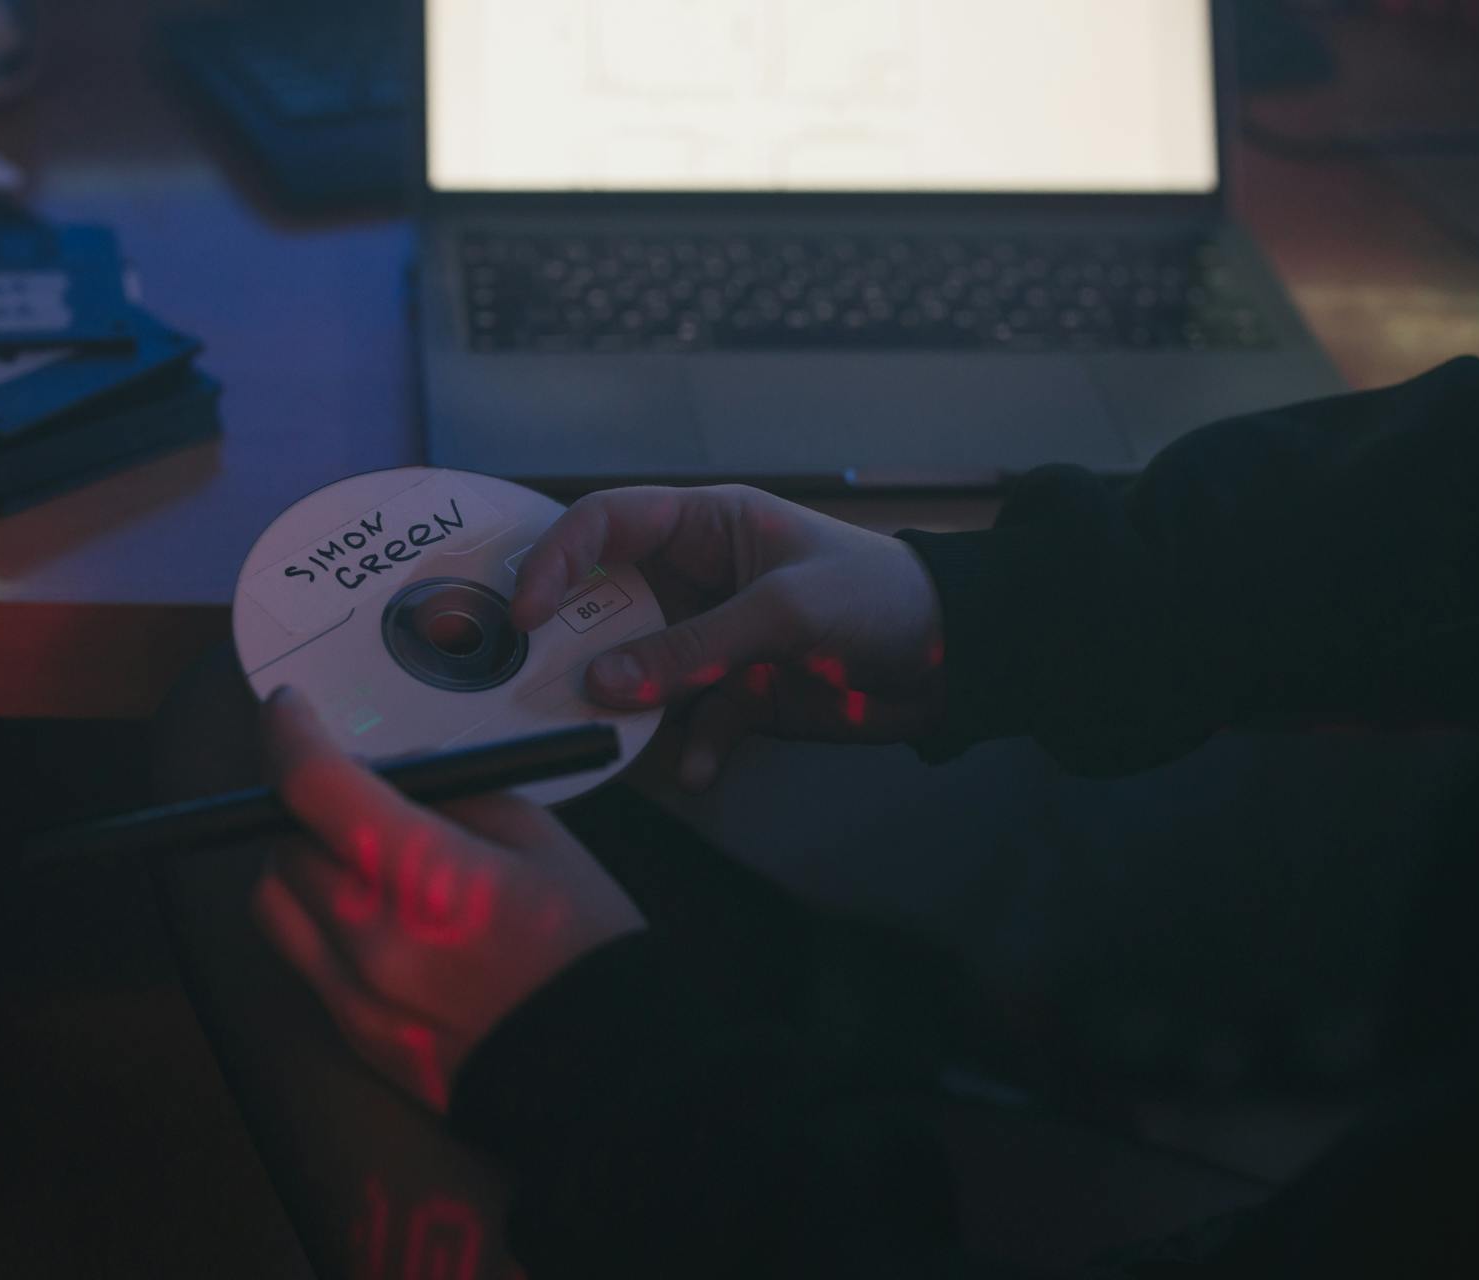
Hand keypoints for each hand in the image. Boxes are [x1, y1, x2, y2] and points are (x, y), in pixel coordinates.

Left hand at [251, 687, 645, 1111]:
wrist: (608, 1070)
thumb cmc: (587, 946)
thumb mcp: (538, 837)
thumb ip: (453, 797)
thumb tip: (390, 775)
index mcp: (426, 877)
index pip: (313, 788)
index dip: (289, 734)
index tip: (289, 710)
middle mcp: (372, 941)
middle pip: (285, 843)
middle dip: (308, 807)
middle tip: (355, 795)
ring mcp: (355, 998)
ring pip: (275, 903)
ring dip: (301, 864)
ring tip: (354, 857)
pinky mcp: (355, 1038)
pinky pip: (303, 960)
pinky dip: (321, 921)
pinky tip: (375, 916)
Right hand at [511, 484, 945, 790]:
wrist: (953, 659)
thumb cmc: (879, 595)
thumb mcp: (786, 610)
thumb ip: (695, 647)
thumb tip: (604, 682)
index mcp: (706, 525)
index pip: (605, 524)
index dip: (556, 560)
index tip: (525, 614)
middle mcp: (696, 578)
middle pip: (606, 606)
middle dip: (577, 648)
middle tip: (543, 687)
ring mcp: (712, 639)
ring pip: (640, 674)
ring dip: (628, 708)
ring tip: (614, 738)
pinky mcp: (736, 694)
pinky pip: (690, 723)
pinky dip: (692, 749)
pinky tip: (702, 770)